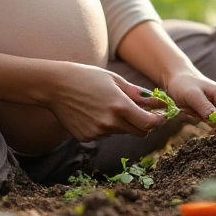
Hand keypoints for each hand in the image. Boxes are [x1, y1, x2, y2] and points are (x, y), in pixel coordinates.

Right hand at [41, 62, 167, 142]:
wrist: (55, 86)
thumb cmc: (86, 77)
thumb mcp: (114, 80)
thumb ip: (137, 94)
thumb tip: (158, 102)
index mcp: (119, 106)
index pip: (148, 123)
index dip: (158, 121)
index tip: (161, 115)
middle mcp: (109, 122)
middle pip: (139, 132)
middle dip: (144, 124)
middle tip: (143, 112)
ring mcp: (97, 132)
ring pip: (121, 132)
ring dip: (123, 123)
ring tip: (109, 105)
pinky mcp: (87, 137)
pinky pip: (105, 134)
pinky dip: (106, 126)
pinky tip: (95, 112)